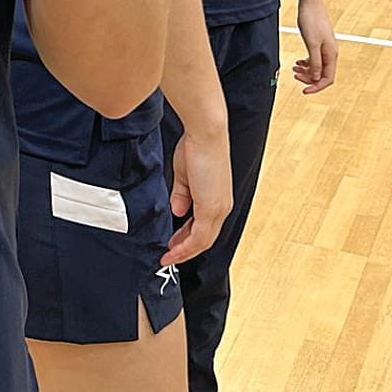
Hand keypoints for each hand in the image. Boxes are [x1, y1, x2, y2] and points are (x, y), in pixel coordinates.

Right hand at [163, 126, 232, 265]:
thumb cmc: (196, 146)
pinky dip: (186, 246)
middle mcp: (221, 206)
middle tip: (170, 254)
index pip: (204, 226)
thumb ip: (182, 196)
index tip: (173, 243)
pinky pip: (200, 237)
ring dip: (185, 251)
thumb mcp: (185, 175)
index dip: (188, 237)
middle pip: (205, 238)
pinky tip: (174, 250)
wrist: (205, 133)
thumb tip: (178, 211)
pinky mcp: (212, 208)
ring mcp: (218, 208)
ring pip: (203, 241)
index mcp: (217, 197)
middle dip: (186, 248)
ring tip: (169, 257)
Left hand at [294, 0, 338, 91]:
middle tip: (294, 75)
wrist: (310, 3)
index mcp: (331, 54)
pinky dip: (307, 63)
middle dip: (309, 78)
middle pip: (322, 74)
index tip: (304, 91)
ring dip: (306, 70)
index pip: (328, 78)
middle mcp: (330, 52)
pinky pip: (314, 58)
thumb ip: (315, 62)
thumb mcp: (312, 44)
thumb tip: (317, 78)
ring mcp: (325, 47)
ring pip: (317, 66)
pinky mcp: (319, 42)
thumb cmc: (312, 21)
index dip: (316, 87)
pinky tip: (298, 62)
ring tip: (294, 68)